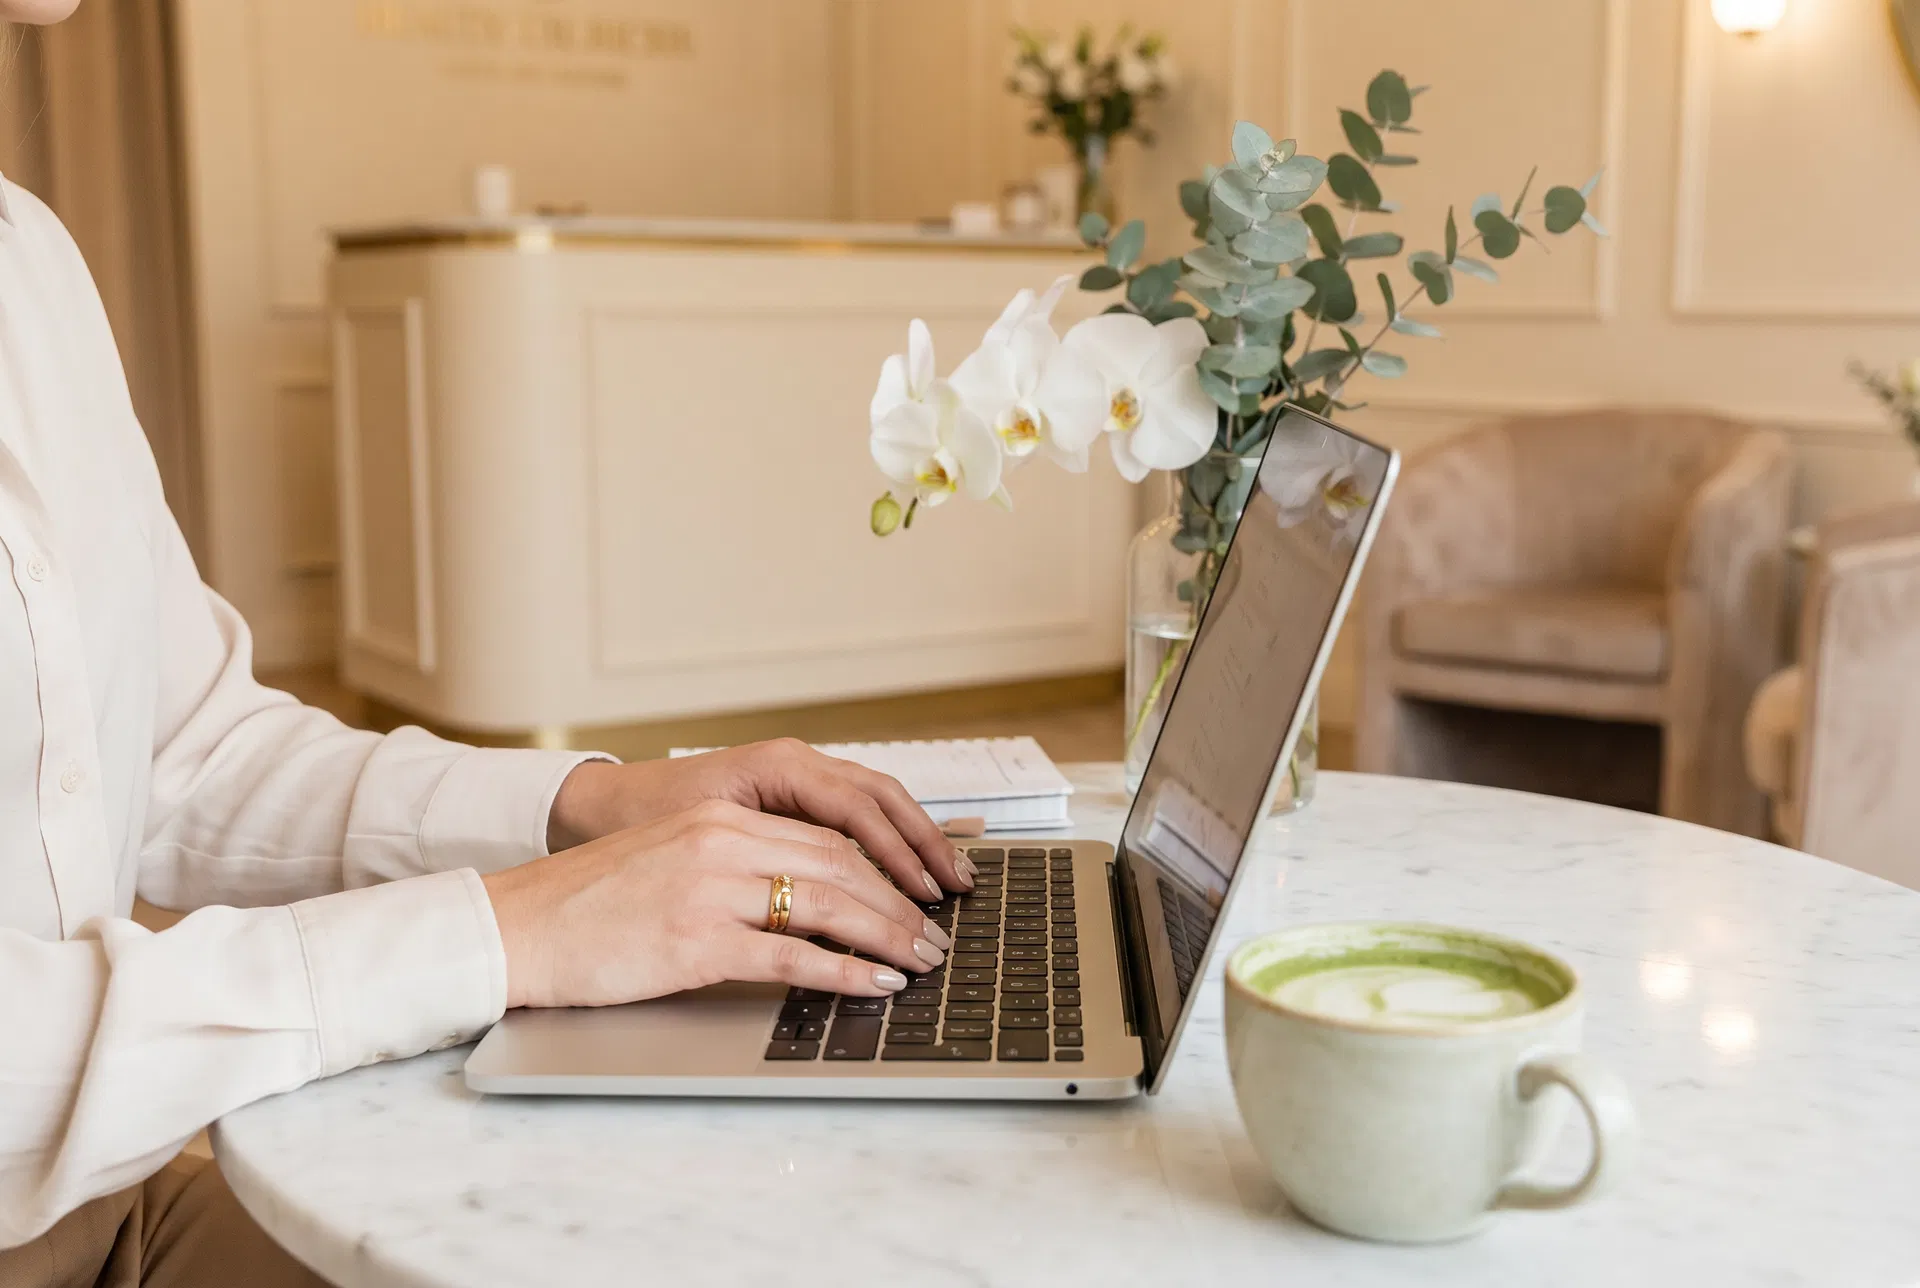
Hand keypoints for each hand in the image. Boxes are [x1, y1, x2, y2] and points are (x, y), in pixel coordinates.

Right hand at [485, 800, 953, 1008]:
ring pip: (827, 904)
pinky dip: (844, 971)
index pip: (825, 835)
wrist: (516, 927)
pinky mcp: (695, 940)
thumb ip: (730, 868)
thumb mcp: (667, 863)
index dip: (882, 867)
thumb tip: (801, 903)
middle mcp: (720, 841)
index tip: (915, 896)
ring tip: (922, 962)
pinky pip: (791, 955)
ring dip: (886, 936)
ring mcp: (709, 889)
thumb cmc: (585, 906)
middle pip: (840, 865)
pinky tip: (875, 985)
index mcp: (717, 818)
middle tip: (935, 936)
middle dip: (898, 903)